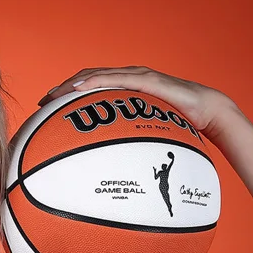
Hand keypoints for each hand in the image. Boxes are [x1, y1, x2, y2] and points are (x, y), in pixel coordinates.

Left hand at [37, 66, 234, 138]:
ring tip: (53, 95)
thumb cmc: (181, 127)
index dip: (69, 96)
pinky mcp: (148, 80)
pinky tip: (78, 89)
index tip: (48, 109)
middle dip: (63, 90)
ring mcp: (137, 77)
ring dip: (72, 84)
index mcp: (127, 92)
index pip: (92, 90)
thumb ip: (132, 148)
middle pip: (88, 80)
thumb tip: (115, 177)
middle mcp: (128, 80)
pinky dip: (95, 81)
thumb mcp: (149, 138)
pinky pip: (116, 79)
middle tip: (43, 104)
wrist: (209, 113)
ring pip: (97, 76)